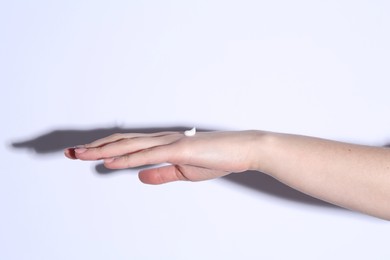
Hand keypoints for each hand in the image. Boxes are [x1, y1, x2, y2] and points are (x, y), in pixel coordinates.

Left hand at [64, 130, 260, 183]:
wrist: (242, 149)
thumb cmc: (217, 157)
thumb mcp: (184, 172)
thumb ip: (161, 174)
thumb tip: (139, 178)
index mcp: (162, 144)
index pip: (128, 145)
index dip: (105, 149)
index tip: (85, 155)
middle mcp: (161, 139)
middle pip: (121, 142)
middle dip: (94, 148)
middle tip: (70, 153)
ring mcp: (169, 142)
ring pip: (129, 146)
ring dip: (103, 151)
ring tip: (80, 155)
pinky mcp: (179, 149)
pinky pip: (148, 155)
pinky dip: (127, 158)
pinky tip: (111, 162)